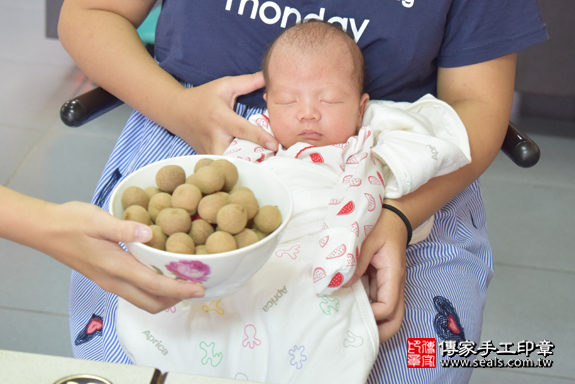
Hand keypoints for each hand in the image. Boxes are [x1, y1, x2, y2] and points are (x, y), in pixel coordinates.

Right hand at [43, 202, 204, 312]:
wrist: (44, 230)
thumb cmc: (70, 222)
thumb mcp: (97, 219)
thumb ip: (124, 228)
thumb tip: (150, 234)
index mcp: (115, 267)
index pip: (153, 285)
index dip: (178, 289)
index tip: (199, 289)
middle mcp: (114, 281)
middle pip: (151, 302)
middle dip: (176, 299)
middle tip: (197, 286)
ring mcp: (109, 282)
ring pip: (143, 300)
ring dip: (165, 296)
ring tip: (184, 280)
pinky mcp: (106, 278)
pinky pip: (135, 291)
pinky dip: (153, 289)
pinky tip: (162, 272)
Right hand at [167, 72, 278, 154]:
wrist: (176, 112)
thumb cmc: (203, 97)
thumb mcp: (224, 85)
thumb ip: (248, 82)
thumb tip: (269, 75)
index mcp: (221, 118)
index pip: (243, 130)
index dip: (260, 137)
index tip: (275, 145)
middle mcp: (215, 137)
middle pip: (238, 153)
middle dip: (255, 157)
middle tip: (274, 158)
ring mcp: (210, 150)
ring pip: (231, 163)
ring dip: (246, 163)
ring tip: (264, 163)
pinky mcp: (208, 158)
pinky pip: (224, 164)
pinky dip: (237, 164)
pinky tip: (250, 164)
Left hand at [346, 205, 407, 342]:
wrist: (392, 216)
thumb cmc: (381, 225)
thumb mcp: (366, 240)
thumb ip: (355, 262)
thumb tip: (342, 284)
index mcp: (393, 276)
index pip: (388, 308)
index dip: (372, 315)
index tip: (352, 308)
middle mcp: (394, 285)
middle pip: (394, 320)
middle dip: (378, 332)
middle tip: (354, 335)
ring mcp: (387, 286)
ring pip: (386, 315)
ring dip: (371, 322)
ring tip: (348, 325)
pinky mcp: (379, 283)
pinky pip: (375, 302)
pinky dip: (364, 309)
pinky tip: (347, 307)